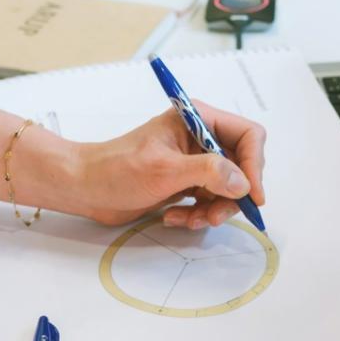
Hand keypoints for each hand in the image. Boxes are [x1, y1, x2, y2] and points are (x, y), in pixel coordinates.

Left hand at [72, 100, 265, 227]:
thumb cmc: (115, 169)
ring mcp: (194, 162)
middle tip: (214, 216)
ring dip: (213, 210)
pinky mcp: (186, 183)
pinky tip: (176, 218)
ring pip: (227, 189)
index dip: (254, 166)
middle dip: (231, 195)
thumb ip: (208, 173)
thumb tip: (242, 182)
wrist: (85, 188)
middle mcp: (200, 139)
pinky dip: (198, 214)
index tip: (251, 196)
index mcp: (198, 120)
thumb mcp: (165, 170)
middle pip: (241, 167)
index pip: (248, 136)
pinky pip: (209, 202)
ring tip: (190, 220)